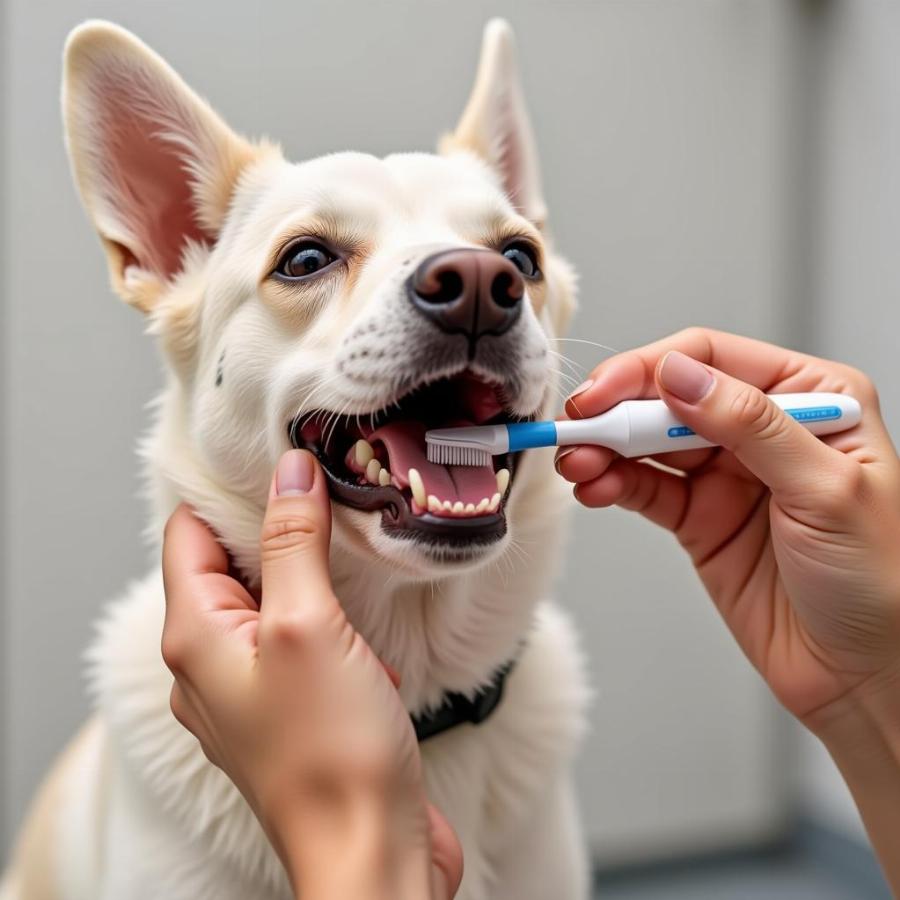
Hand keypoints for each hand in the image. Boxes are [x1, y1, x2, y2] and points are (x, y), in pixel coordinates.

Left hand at [161, 449, 461, 899]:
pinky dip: (332, 631)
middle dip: (279, 533)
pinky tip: (368, 649)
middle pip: (231, 566)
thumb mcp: (308, 625)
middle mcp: (211, 665)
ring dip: (314, 583)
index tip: (279, 461)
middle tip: (329, 498)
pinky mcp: (293, 713)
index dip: (229, 493)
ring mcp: (252, 692)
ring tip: (355, 569)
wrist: (371, 852)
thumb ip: (292, 542)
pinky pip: (302, 647)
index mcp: (195, 637)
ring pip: (273, 605)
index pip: (190, 536)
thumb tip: (288, 471)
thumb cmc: (333, 752)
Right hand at [557, 328, 899, 730]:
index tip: (608, 393)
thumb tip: (678, 374)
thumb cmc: (881, 581)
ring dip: (606, 448)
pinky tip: (593, 487)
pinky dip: (612, 484)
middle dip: (619, 411)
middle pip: (671, 398)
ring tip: (576, 463)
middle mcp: (764, 427)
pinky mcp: (699, 517)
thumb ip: (749, 424)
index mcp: (811, 397)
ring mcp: (727, 473)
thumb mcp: (824, 488)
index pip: (714, 359)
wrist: (865, 675)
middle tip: (578, 428)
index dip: (652, 370)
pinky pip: (645, 488)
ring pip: (649, 442)